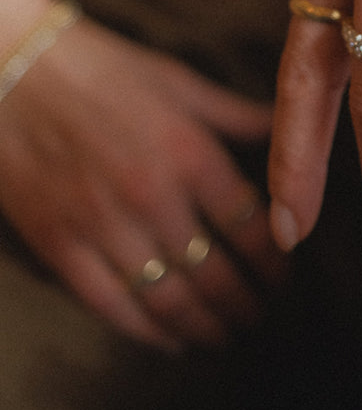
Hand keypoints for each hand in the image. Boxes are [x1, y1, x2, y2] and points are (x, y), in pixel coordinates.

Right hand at [0, 13, 286, 350]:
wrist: (17, 68)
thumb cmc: (105, 68)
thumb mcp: (181, 82)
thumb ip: (237, 115)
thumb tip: (286, 127)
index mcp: (190, 152)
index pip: (251, 228)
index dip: (275, 263)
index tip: (285, 276)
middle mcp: (152, 196)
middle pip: (216, 275)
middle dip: (246, 304)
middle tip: (262, 315)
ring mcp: (103, 226)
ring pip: (168, 301)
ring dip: (205, 327)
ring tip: (226, 335)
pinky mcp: (60, 245)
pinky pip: (111, 307)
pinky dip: (147, 333)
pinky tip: (172, 341)